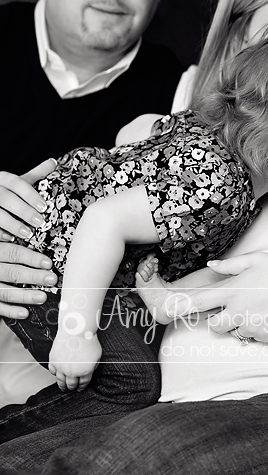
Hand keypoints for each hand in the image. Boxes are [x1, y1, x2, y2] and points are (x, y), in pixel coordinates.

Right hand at [0, 159, 56, 317]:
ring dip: (23, 289)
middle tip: (53, 273)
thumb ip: (28, 181)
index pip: (7, 232)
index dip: (28, 241)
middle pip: (6, 256)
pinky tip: (27, 312)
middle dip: (31, 266)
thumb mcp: (6, 192)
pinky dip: (8, 308)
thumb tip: (54, 161)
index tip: (47, 244)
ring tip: (47, 293)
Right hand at [0, 159, 54, 239]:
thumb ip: (35, 174)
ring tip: (28, 234)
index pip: (17, 183)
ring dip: (13, 224)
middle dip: (24, 211)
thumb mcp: (17, 182)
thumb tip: (54, 162)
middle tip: (40, 222)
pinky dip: (0, 232)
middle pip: (6, 198)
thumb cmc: (5, 190)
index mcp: (3, 179)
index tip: (44, 207)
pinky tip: (10, 238)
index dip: (31, 195)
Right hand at [48, 329, 101, 391]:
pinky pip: (53, 371)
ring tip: (63, 387)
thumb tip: (90, 370)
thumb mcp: (97, 355)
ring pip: (61, 381)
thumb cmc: (88, 340)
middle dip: (72, 387)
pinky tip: (57, 375)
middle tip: (72, 389)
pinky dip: (55, 374)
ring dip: (62, 385)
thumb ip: (93, 365)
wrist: (77, 330)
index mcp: (85, 372)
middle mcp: (72, 372)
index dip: (82, 387)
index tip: (80, 389)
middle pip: (71, 384)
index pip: (83, 384)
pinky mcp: (53, 361)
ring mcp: (62, 367)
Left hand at [165, 252, 267, 341]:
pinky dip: (259, 329)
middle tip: (235, 308)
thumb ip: (230, 265)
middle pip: (214, 326)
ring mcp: (251, 326)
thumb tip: (211, 266)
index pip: (199, 302)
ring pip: (235, 332)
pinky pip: (254, 337)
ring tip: (259, 308)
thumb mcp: (256, 260)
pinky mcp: (265, 337)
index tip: (172, 311)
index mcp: (233, 291)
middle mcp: (238, 311)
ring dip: (241, 324)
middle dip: (220, 320)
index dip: (182, 308)